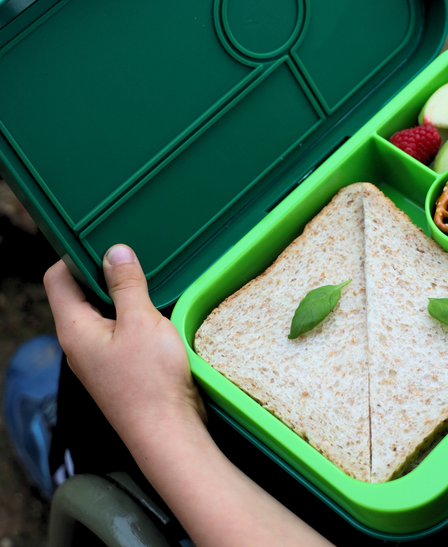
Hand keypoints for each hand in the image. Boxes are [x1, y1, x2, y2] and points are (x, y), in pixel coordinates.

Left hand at [46, 245, 331, 545]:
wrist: (167, 430)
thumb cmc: (150, 380)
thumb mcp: (141, 321)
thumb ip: (127, 285)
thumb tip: (115, 251)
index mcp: (74, 328)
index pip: (58, 278)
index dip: (75, 254)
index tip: (103, 238)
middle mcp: (80, 340)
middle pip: (80, 292)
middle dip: (104, 270)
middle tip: (134, 253)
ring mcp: (100, 354)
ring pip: (103, 309)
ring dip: (123, 292)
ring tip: (149, 276)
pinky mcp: (120, 363)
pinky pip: (120, 327)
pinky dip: (134, 312)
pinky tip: (157, 305)